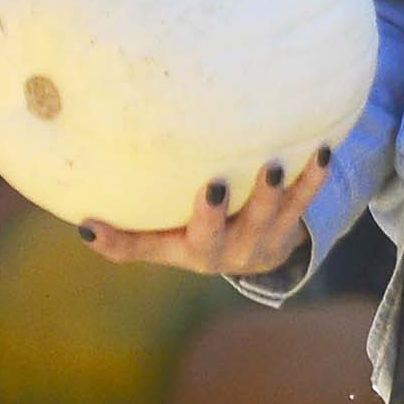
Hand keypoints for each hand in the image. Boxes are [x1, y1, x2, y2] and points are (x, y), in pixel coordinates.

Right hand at [79, 147, 337, 276]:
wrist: (260, 253)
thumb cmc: (199, 234)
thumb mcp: (166, 236)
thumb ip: (130, 231)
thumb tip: (82, 220)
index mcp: (184, 251)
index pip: (144, 248)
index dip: (119, 241)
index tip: (92, 224)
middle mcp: (221, 252)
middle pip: (212, 237)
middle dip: (210, 215)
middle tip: (211, 185)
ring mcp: (259, 241)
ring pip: (264, 219)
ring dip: (269, 194)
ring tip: (273, 164)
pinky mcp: (290, 227)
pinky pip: (304, 203)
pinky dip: (313, 179)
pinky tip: (321, 150)